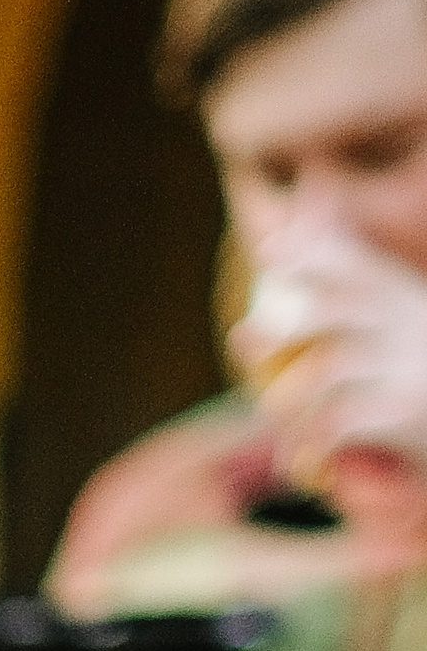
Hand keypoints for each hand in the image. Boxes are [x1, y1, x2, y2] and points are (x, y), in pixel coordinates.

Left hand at [233, 233, 426, 479]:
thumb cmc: (417, 350)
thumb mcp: (388, 295)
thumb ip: (340, 250)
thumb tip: (301, 190)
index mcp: (390, 289)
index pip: (349, 260)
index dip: (309, 252)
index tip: (269, 253)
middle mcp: (399, 320)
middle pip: (339, 307)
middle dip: (286, 322)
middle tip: (241, 340)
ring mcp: (403, 366)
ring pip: (330, 369)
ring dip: (288, 396)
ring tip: (275, 415)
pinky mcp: (405, 412)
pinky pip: (343, 422)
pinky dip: (310, 441)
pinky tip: (301, 461)